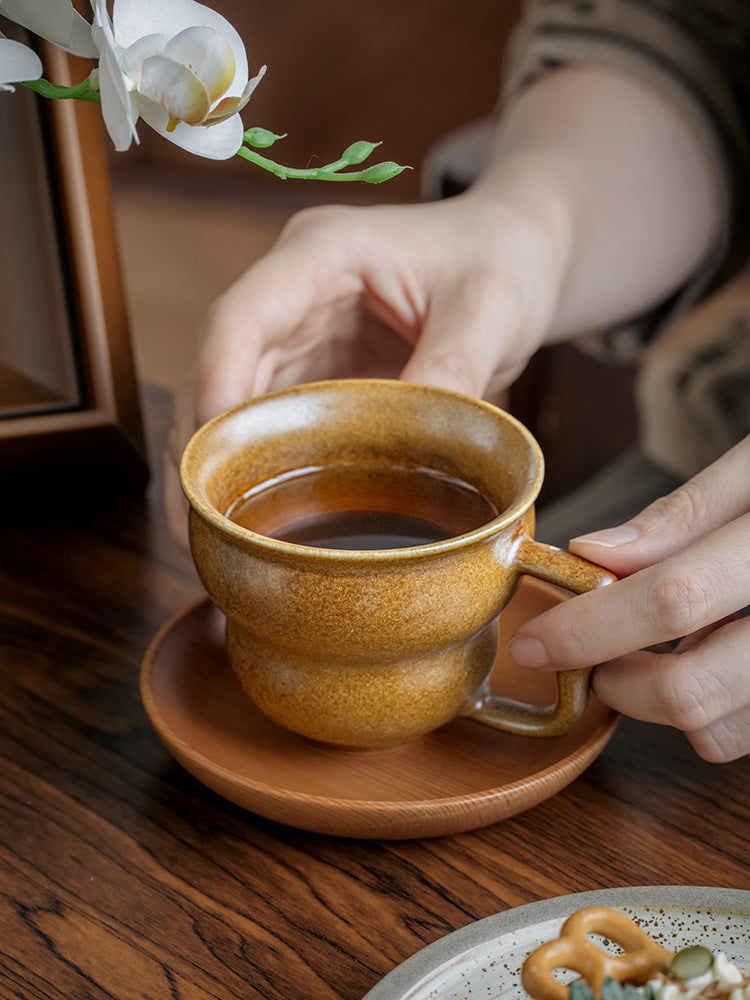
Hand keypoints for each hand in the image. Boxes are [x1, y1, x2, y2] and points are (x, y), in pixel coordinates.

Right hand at [165, 179, 570, 547]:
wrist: (516, 256)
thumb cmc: (502, 259)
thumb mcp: (492, 308)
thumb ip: (455, 369)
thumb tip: (413, 449)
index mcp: (323, 252)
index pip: (240, 318)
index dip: (215, 387)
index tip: (213, 459)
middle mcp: (292, 292)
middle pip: (218, 368)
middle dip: (205, 447)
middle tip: (204, 526)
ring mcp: (299, 334)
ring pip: (232, 402)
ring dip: (221, 464)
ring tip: (217, 537)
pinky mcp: (314, 372)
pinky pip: (272, 422)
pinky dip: (260, 467)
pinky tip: (256, 517)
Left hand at [507, 436, 749, 761]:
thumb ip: (686, 514)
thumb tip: (595, 555)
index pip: (676, 598)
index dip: (592, 626)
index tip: (537, 640)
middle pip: (696, 690)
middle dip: (619, 681)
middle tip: (590, 655)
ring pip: (722, 730)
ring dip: (661, 703)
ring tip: (648, 653)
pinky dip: (712, 711)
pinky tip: (708, 661)